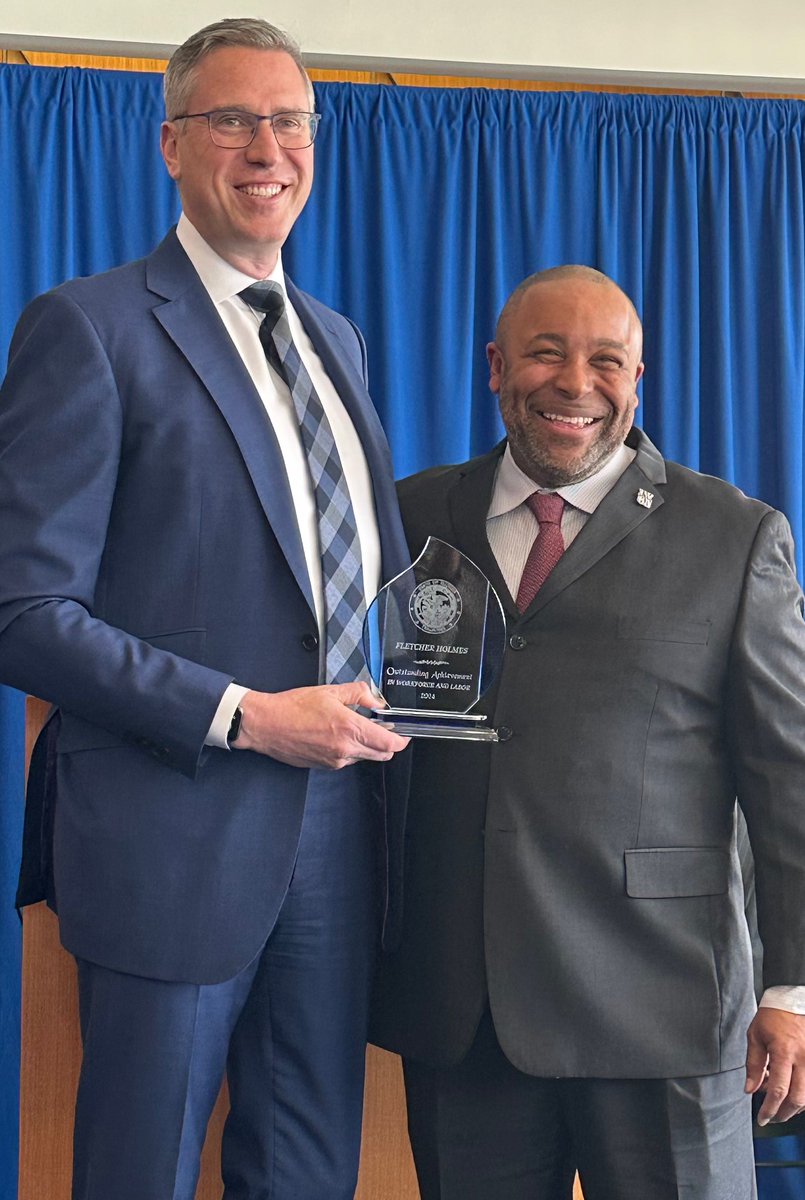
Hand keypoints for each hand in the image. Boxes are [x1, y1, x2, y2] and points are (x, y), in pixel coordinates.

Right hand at [231, 683, 408, 768]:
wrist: (266, 724)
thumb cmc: (292, 707)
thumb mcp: (330, 691)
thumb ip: (359, 693)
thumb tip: (375, 699)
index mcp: (349, 729)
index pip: (389, 743)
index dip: (401, 740)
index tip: (404, 733)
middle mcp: (345, 749)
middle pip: (382, 755)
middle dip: (387, 744)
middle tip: (382, 728)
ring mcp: (335, 761)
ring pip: (364, 758)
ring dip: (367, 746)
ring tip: (354, 728)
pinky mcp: (324, 766)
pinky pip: (346, 760)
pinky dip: (350, 750)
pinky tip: (337, 735)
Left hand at [746, 1007, 804, 1123]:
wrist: (792, 1000)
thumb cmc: (773, 1016)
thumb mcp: (755, 1036)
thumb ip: (753, 1064)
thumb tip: (750, 1089)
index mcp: (784, 1052)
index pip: (778, 1090)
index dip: (770, 1109)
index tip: (762, 1118)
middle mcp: (804, 1058)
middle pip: (797, 1099)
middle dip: (783, 1113)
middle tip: (772, 1117)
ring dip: (795, 1107)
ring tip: (780, 1106)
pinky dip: (804, 1097)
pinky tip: (794, 1095)